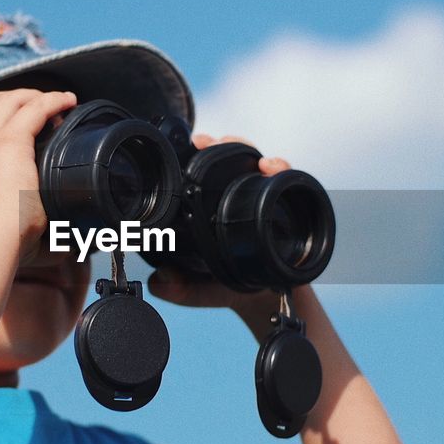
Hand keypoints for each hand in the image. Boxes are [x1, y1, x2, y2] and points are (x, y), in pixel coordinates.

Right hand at [0, 89, 76, 261]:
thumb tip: (34, 220)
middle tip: (39, 109)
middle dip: (13, 100)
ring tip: (57, 103)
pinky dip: (53, 100)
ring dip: (34, 97)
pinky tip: (68, 101)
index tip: (11, 122)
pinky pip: (34, 107)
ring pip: (10, 100)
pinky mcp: (10, 139)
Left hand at [147, 133, 291, 321]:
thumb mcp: (203, 289)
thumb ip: (180, 288)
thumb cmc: (231, 288)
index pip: (201, 175)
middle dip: (219, 144)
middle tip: (208, 142)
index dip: (194, 156)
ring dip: (248, 149)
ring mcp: (260, 199)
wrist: (269, 301)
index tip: (188, 146)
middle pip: (227, 159)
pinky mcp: (284, 204)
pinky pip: (286, 180)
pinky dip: (280, 167)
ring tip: (238, 148)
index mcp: (211, 210)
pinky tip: (271, 167)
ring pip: (254, 161)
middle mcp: (235, 199)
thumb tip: (157, 283)